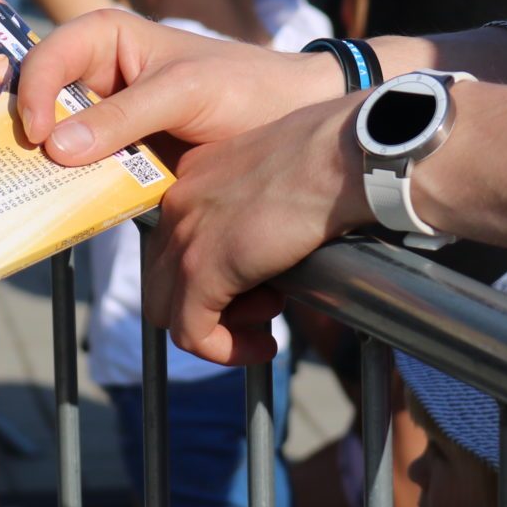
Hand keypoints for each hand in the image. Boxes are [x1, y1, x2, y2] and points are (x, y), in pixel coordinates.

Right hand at [17, 9, 345, 164]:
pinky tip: (64, 208)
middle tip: (13, 167)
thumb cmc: (241, 84)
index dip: (34, 93)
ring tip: (28, 193)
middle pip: (41, 101)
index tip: (38, 136)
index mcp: (105, 38)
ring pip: (57, 142)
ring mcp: (105, 121)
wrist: (289, 118)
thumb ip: (123, 117)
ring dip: (44, 167)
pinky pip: (84, 172)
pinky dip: (73, 189)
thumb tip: (54, 147)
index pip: (48, 57)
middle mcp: (96, 76)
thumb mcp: (183, 93)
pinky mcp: (120, 159)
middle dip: (24, 133)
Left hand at [144, 93, 372, 363]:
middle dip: (208, 303)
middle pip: (162, 278)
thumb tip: (270, 244)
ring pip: (167, 310)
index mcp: (194, 175)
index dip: (210, 272)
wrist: (343, 156)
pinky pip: (191, 333)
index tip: (256, 282)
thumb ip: (259, 208)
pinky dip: (224, 350)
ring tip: (269, 318)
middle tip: (263, 304)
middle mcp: (178, 202)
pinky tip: (265, 347)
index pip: (175, 241)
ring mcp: (184, 236)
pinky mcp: (201, 269)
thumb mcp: (279, 177)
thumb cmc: (334, 157)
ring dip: (218, 328)